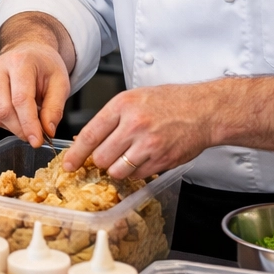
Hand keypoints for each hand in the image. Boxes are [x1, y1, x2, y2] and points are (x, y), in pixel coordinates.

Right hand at [0, 40, 69, 147]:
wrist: (28, 51)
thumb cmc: (44, 65)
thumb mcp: (60, 82)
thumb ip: (55, 108)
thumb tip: (47, 130)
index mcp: (19, 62)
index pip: (21, 99)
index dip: (28, 124)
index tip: (37, 141)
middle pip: (4, 110)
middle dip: (21, 130)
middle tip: (36, 136)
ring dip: (15, 127)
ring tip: (30, 120)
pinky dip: (7, 122)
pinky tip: (19, 115)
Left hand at [62, 84, 214, 178]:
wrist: (204, 110)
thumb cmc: (170, 102)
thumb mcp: (134, 98)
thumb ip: (111, 117)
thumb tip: (88, 139)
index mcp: (123, 106)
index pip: (90, 134)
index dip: (76, 154)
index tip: (69, 164)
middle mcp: (134, 125)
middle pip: (101, 157)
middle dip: (99, 161)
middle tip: (106, 156)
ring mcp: (149, 144)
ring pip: (117, 170)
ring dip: (116, 168)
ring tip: (126, 157)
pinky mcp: (162, 160)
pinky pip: (137, 175)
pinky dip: (135, 172)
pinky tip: (142, 159)